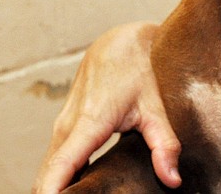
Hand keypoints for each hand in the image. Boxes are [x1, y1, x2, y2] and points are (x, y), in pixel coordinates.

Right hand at [32, 22, 181, 192]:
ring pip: (49, 169)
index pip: (60, 168)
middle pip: (48, 175)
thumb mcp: (155, 106)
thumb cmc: (138, 69)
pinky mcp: (65, 127)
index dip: (51, 193)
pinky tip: (74, 192)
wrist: (120, 41)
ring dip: (54, 188)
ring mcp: (62, 126)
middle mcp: (67, 126)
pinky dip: (58, 178)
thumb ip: (164, 144)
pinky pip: (55, 160)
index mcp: (89, 123)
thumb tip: (172, 180)